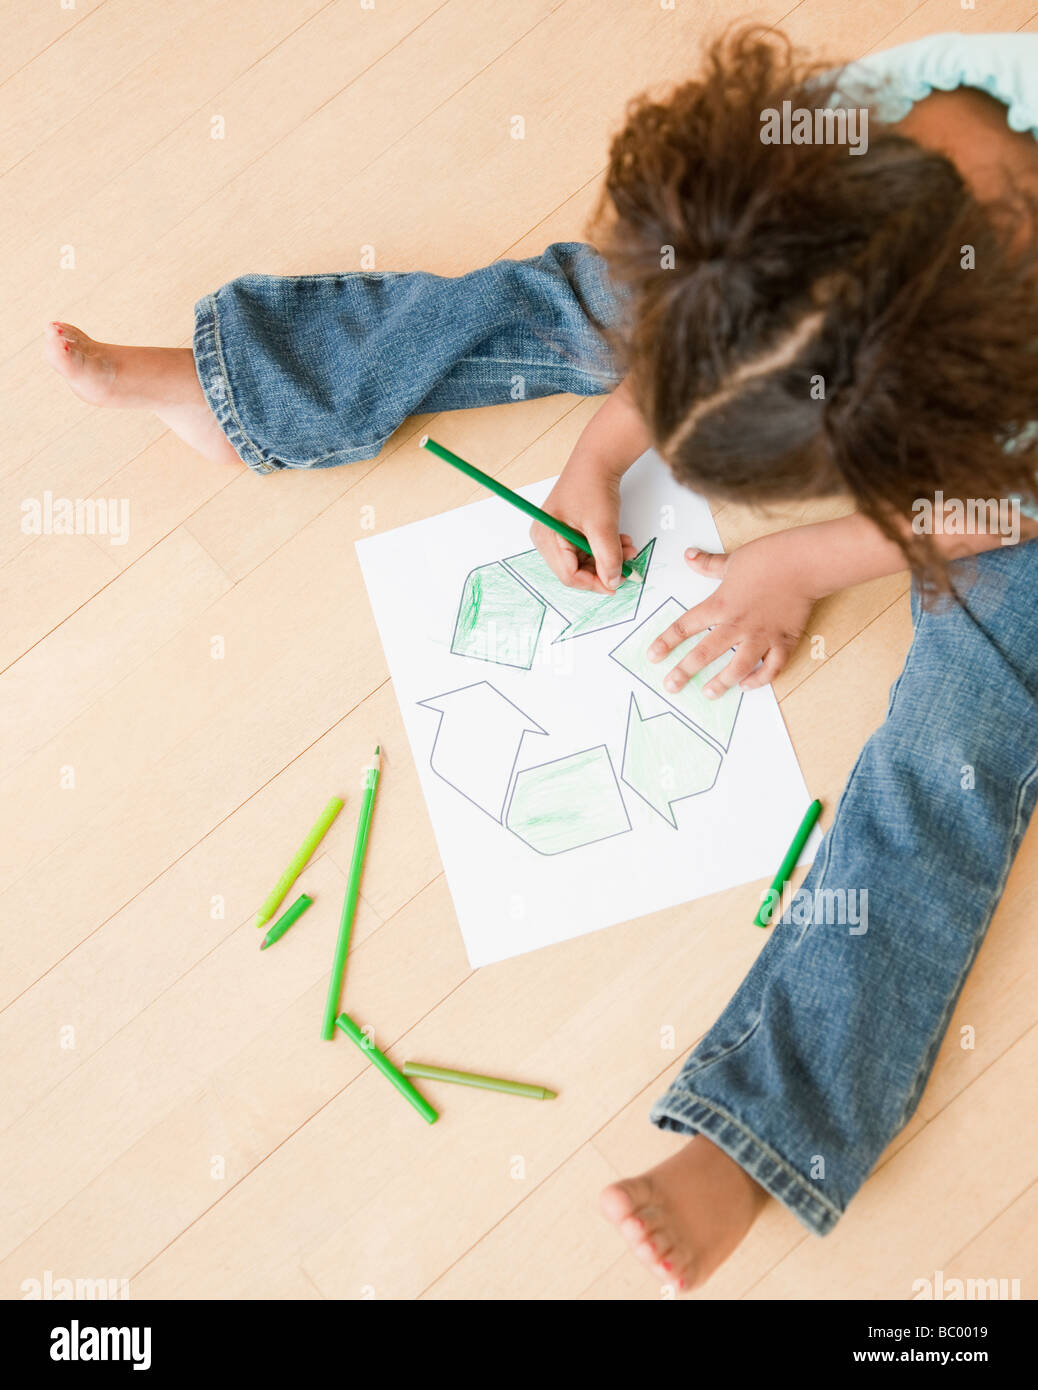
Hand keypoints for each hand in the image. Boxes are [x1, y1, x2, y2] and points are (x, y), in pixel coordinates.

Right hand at [531, 458, 636, 594]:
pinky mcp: (569, 532)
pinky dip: (605, 550)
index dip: (594, 583)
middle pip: (575, 571)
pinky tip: (620, 542)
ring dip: (608, 560)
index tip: (616, 585)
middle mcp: (547, 539)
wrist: (598, 461)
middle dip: (602, 570)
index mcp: (546, 537)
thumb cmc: (592, 485)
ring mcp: (557, 536)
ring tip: (627, 550)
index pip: (568, 575)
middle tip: (627, 567)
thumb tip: (613, 582)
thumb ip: (608, 558)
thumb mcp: (603, 526)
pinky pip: (587, 551)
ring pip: (584, 562)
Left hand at [647, 537, 815, 696]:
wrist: (804, 562)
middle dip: (684, 671)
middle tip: (671, 686)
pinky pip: (771, 668)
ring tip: (709, 692)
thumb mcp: (733, 559)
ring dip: (722, 682)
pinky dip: (760, 679)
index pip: (685, 626)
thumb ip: (709, 564)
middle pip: (704, 653)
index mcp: (721, 605)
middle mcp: (737, 625)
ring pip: (737, 667)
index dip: (666, 642)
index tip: (653, 656)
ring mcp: (761, 636)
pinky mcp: (784, 641)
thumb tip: (689, 555)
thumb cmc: (769, 557)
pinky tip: (748, 685)